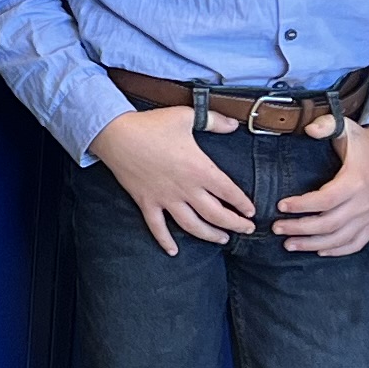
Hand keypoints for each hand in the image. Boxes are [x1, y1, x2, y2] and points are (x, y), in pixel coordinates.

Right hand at [89, 104, 260, 254]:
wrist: (116, 135)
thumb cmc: (152, 125)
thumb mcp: (186, 116)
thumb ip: (214, 120)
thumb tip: (234, 125)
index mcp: (199, 169)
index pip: (229, 192)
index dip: (243, 204)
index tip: (252, 211)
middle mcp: (185, 189)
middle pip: (216, 215)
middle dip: (235, 225)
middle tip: (247, 230)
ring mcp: (165, 199)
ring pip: (193, 225)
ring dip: (210, 235)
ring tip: (223, 240)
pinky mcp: (147, 203)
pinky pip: (157, 228)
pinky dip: (165, 241)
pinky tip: (173, 251)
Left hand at [274, 121, 368, 256]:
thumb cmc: (364, 142)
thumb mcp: (345, 127)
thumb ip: (326, 125)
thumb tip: (309, 130)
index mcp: (356, 181)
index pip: (325, 201)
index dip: (301, 206)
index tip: (280, 206)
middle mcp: (364, 202)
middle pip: (329, 224)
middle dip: (300, 229)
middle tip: (277, 229)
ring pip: (339, 239)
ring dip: (313, 245)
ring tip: (289, 244)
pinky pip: (356, 244)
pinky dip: (337, 251)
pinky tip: (318, 251)